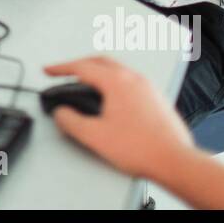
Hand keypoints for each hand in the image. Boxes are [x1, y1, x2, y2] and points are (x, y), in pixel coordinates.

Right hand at [42, 56, 194, 180]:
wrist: (174, 160)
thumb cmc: (141, 148)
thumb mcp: (94, 136)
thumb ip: (71, 121)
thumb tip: (61, 113)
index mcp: (117, 82)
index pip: (82, 67)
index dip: (61, 68)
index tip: (49, 70)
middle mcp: (134, 79)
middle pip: (101, 62)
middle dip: (80, 65)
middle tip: (65, 72)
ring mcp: (148, 87)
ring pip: (117, 70)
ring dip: (98, 72)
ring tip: (86, 83)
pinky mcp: (156, 98)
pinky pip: (130, 81)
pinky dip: (114, 82)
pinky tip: (112, 98)